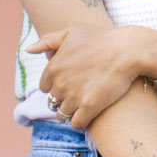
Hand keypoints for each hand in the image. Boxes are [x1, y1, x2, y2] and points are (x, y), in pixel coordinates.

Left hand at [27, 26, 156, 128]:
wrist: (128, 50)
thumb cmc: (102, 38)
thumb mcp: (72, 32)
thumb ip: (48, 41)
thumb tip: (28, 50)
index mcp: (53, 67)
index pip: (45, 87)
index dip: (57, 86)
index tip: (70, 83)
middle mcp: (60, 83)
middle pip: (54, 102)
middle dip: (65, 99)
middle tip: (80, 94)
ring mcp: (74, 96)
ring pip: (63, 114)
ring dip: (72, 112)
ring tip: (84, 106)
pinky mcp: (89, 107)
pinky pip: (76, 123)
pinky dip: (80, 122)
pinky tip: (89, 115)